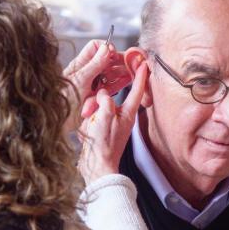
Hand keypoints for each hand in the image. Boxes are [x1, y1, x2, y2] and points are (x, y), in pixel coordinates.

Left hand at [62, 39, 131, 132]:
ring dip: (120, 73)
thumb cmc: (61, 99)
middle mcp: (87, 72)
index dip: (107, 48)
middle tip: (132, 63)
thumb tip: (106, 48)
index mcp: (80, 64)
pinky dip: (118, 84)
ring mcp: (92, 85)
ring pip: (110, 74)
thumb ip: (95, 64)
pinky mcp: (95, 97)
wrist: (57, 120)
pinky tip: (127, 81)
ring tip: (132, 72)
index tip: (115, 54)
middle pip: (106, 61)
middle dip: (119, 61)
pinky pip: (109, 88)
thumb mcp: (80, 80)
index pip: (96, 47)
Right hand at [77, 62, 147, 182]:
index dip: (140, 74)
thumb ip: (105, 101)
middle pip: (112, 95)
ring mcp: (111, 122)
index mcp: (128, 114)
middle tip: (92, 109)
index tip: (143, 62)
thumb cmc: (103, 147)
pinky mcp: (101, 127)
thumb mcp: (104, 118)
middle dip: (100, 98)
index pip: (137, 90)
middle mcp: (121, 116)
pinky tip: (85, 126)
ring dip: (91, 110)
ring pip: (99, 104)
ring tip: (87, 122)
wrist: (96, 167)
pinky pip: (93, 114)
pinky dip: (88, 117)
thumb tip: (102, 95)